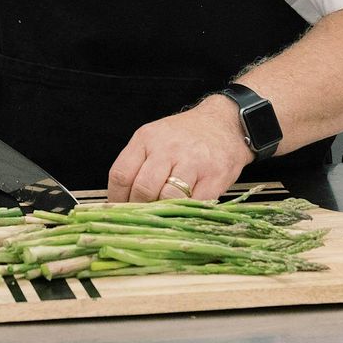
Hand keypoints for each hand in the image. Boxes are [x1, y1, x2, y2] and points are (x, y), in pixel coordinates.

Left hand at [107, 96, 249, 202]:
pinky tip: (184, 211)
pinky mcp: (214, 176)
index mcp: (146, 138)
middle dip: (139, 210)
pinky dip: (186, 213)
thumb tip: (120, 202)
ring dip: (163, 213)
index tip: (118, 212)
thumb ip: (138, 165)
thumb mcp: (155, 140)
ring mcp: (192, 162)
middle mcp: (167, 148)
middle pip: (142, 189)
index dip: (117, 200)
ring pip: (167, 199)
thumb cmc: (186, 136)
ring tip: (164, 216)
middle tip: (142, 219)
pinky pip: (194, 204)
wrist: (225, 123)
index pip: (121, 174)